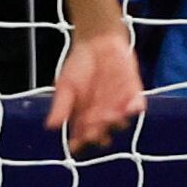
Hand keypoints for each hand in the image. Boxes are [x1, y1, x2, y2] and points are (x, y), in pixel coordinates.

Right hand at [45, 29, 146, 152]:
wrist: (98, 42)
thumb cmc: (78, 64)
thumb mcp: (65, 84)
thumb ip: (61, 105)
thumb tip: (50, 126)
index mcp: (83, 118)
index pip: (82, 138)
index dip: (80, 143)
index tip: (76, 144)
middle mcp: (101, 117)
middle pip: (102, 134)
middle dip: (98, 135)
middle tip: (92, 131)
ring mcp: (118, 107)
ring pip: (119, 123)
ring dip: (115, 122)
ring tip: (108, 117)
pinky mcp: (133, 95)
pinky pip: (136, 107)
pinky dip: (135, 108)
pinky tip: (131, 107)